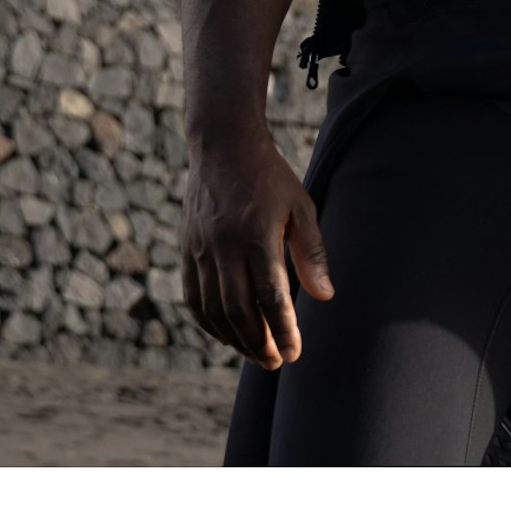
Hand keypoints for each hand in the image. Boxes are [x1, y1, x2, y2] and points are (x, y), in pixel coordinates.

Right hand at [180, 131, 333, 366]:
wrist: (222, 148)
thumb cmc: (270, 178)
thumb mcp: (301, 206)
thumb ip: (312, 252)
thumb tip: (325, 296)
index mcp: (256, 234)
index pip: (270, 295)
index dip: (282, 329)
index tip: (294, 353)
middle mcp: (223, 247)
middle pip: (238, 310)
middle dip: (257, 342)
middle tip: (275, 362)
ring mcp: (199, 251)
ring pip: (212, 310)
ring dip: (233, 338)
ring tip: (255, 354)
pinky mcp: (185, 252)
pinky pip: (193, 298)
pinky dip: (209, 323)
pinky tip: (227, 334)